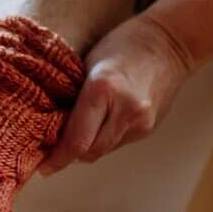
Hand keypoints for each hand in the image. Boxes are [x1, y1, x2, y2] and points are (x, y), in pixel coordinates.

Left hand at [40, 15, 194, 174]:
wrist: (169, 44)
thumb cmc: (122, 45)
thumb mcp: (88, 64)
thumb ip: (72, 97)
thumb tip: (50, 129)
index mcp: (103, 89)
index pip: (77, 139)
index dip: (57, 158)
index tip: (42, 167)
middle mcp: (125, 110)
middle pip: (90, 152)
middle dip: (68, 156)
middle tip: (50, 152)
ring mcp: (141, 122)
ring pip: (103, 151)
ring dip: (86, 148)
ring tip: (72, 137)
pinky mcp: (149, 128)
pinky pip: (117, 143)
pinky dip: (102, 139)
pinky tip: (97, 126)